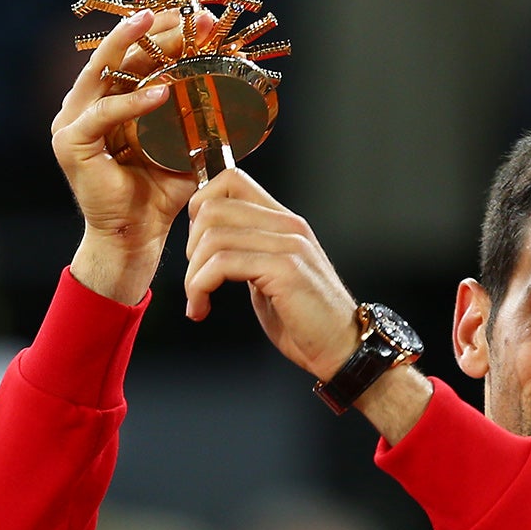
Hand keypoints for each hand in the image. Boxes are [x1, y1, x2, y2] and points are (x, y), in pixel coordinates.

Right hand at [51, 9, 206, 302]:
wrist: (137, 236)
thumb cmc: (158, 193)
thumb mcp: (183, 146)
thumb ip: (197, 118)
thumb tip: (235, 92)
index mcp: (110, 100)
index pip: (134, 56)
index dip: (163, 34)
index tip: (197, 18)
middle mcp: (87, 104)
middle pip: (117, 55)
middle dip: (150, 31)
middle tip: (183, 13)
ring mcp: (74, 122)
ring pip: (102, 73)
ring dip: (131, 47)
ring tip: (155, 26)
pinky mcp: (72, 144)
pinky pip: (102, 115)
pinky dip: (132, 103)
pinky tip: (160, 92)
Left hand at [182, 168, 361, 379]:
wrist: (341, 349)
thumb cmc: (305, 319)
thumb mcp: (271, 274)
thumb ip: (247, 251)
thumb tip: (207, 241)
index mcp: (284, 222)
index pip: (231, 180)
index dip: (200, 206)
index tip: (196, 243)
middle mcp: (289, 225)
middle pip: (213, 207)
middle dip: (189, 245)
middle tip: (196, 277)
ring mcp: (289, 245)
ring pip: (212, 237)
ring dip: (192, 273)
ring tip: (198, 298)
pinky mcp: (286, 269)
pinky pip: (222, 264)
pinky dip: (200, 287)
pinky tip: (202, 307)